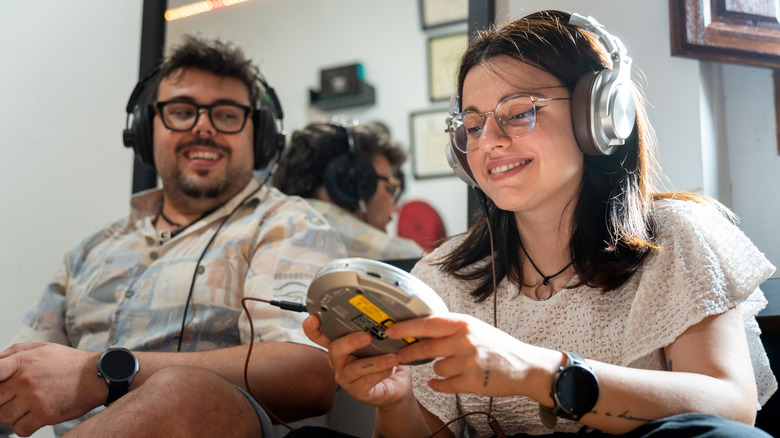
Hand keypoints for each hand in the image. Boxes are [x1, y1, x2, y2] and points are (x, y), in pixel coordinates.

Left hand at [0, 343, 103, 435]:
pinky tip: (33, 417)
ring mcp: (35, 398)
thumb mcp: (42, 348)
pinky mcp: (45, 415)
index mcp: (23, 361)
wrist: (97, 375)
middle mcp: (26, 380)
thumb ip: (14, 352)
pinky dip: (24, 426)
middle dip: (3, 400)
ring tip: (25, 407)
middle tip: (15, 398)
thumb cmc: (70, 362)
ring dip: (12, 414)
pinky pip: (20, 429)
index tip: (1, 388)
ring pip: (4, 416)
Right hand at [302, 315, 413, 408]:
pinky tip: (391, 368)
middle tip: (368, 336)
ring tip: (392, 357)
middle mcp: (340, 361)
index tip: (314, 318)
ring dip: (375, 361)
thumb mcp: (381, 341)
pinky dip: (381, 373)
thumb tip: (382, 316)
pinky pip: (366, 381)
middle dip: (350, 341)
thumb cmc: (386, 359)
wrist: (397, 385)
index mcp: (341, 345)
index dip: (313, 328)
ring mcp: (346, 377)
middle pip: (334, 350)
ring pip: (353, 368)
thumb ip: (376, 330)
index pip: (321, 336)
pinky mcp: (357, 391)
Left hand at [386, 313, 557, 398]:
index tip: (391, 331)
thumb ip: (451, 327)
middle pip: (425, 347)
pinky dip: (438, 384)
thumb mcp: (475, 327)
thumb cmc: (498, 346)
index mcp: (464, 324)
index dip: (406, 328)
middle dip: (408, 352)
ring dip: (438, 369)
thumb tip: (421, 327)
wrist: (524, 366)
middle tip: (399, 354)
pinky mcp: (470, 382)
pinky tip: (439, 382)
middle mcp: (464, 341)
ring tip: (453, 366)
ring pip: (435, 368)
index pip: (427, 323)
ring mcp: (467, 363)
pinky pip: (442, 385)